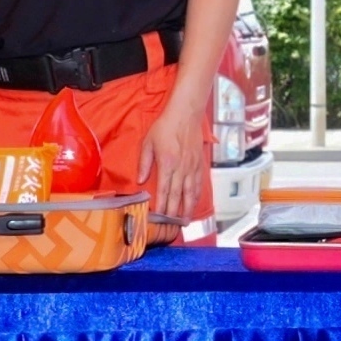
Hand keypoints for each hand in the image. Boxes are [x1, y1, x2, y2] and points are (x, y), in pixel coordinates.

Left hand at [140, 97, 211, 227]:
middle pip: (178, 195)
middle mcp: (181, 168)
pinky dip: (196, 196)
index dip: (162, 205)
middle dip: (175, 212)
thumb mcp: (148, 142)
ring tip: (185, 221)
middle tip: (173, 226)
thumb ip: (144, 163)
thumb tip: (141, 180)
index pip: (164, 190)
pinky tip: (194, 203)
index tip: (160, 217)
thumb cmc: (165, 127)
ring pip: (191, 192)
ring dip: (188, 208)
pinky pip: (199, 184)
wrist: (185, 114)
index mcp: (167, 164)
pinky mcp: (199, 164)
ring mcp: (192, 167)